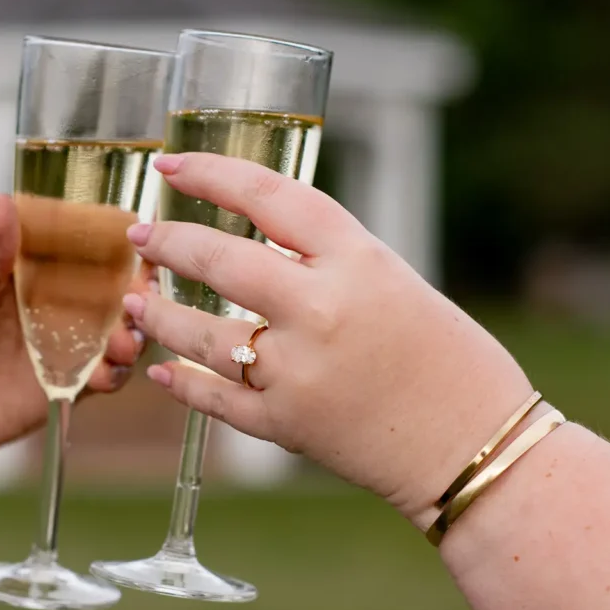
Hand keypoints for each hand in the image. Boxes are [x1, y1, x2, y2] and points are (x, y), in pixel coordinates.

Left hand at [0, 195, 147, 526]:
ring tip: (122, 342)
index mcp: (20, 259)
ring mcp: (59, 339)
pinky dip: (114, 373)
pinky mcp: (63, 382)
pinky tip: (106, 375)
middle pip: (107, 281)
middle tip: (140, 295)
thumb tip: (2, 205)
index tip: (132, 236)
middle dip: (132, 285)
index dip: (107, 233)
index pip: (74, 235)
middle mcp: (48, 295)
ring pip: (114, 327)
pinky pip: (102, 374)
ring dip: (130, 330)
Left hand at [124, 153, 533, 525]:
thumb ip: (322, 259)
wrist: (475, 446)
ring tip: (134, 302)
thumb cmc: (447, 357)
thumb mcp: (392, 280)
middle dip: (166, 241)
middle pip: (217, 258)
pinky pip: (212, 399)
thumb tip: (251, 243)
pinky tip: (162, 370)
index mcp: (357, 260)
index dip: (210, 172)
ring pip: (198, 333)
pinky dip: (182, 382)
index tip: (169, 163)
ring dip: (156, 314)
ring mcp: (298, 372)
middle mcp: (320, 310)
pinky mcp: (284, 426)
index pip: (267, 195)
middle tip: (140, 234)